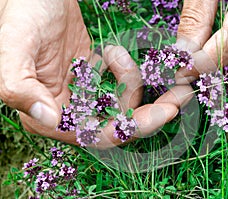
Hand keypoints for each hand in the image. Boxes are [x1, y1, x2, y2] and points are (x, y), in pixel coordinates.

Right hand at [0, 0, 178, 148]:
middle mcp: (67, 111)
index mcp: (48, 114)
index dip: (132, 129)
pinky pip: (120, 85)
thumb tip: (48, 119)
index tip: (166, 112)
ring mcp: (83, 95)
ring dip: (128, 79)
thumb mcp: (14, 47)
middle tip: (180, 95)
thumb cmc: (22, 15)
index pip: (96, 136)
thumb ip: (19, 86)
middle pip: (118, 125)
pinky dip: (123, 71)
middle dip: (149, 113)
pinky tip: (108, 52)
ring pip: (122, 104)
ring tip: (114, 51)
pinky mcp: (95, 79)